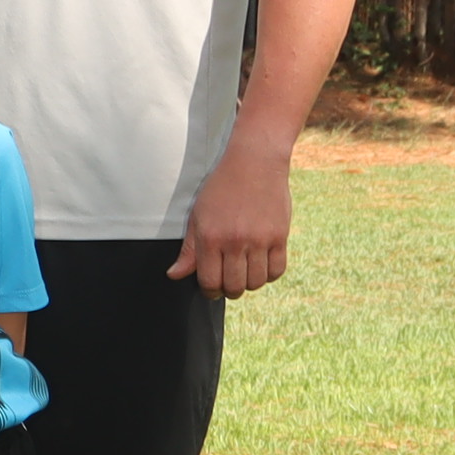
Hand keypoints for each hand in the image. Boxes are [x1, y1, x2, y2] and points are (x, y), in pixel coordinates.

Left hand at [171, 145, 294, 298]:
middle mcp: (235, 242)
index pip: (209, 282)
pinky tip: (261, 264)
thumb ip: (189, 250)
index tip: (212, 288)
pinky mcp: (280, 236)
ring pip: (256, 282)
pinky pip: (277, 271)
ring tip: (245, 272)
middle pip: (234, 287)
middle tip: (228, 281)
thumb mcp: (198, 216)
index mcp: (211, 238)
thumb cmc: (222, 188)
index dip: (210, 291)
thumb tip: (175, 275)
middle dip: (229, 290)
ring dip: (250, 283)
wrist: (255, 163)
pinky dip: (269, 274)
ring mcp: (259, 240)